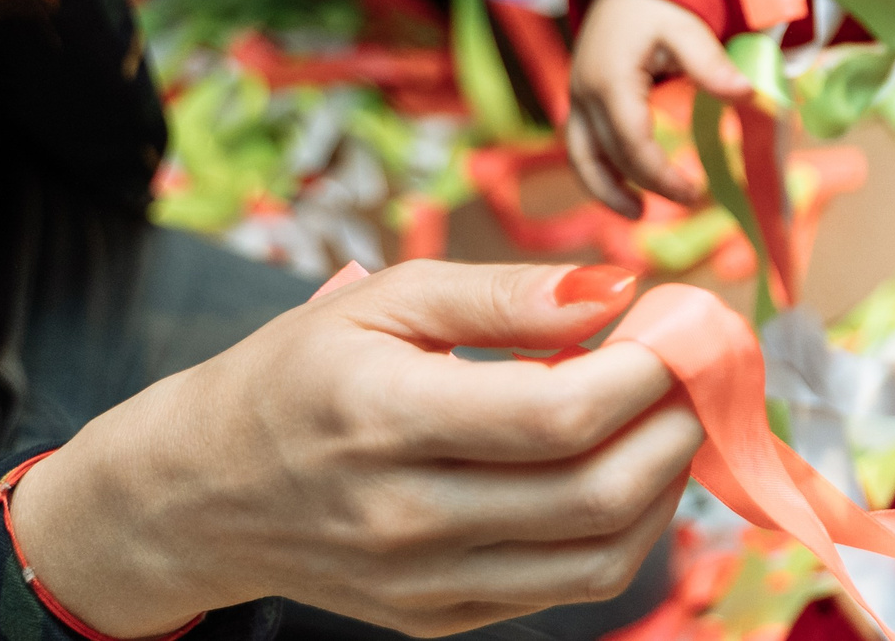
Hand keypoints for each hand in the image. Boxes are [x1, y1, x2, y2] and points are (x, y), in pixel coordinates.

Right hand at [10, 260, 702, 637]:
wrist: (197, 494)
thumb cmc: (299, 372)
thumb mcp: (384, 300)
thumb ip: (503, 293)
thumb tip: (616, 287)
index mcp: (385, 417)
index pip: (560, 413)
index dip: (647, 369)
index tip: (680, 322)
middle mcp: (405, 516)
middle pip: (596, 492)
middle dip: (677, 423)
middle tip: (697, 368)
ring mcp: (424, 583)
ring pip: (601, 555)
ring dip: (667, 483)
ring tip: (671, 417)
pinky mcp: (440, 621)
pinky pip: (570, 587)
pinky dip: (627, 529)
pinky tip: (627, 467)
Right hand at [567, 0, 749, 215]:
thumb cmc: (657, 4)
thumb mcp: (687, 28)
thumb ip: (711, 65)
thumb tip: (749, 95)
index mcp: (610, 81)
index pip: (633, 145)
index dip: (662, 176)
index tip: (696, 193)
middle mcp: (584, 94)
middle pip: (611, 156)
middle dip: (648, 184)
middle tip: (693, 200)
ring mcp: (577, 99)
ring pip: (582, 159)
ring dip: (606, 191)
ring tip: (639, 215)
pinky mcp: (581, 102)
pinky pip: (582, 148)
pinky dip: (599, 174)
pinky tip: (626, 190)